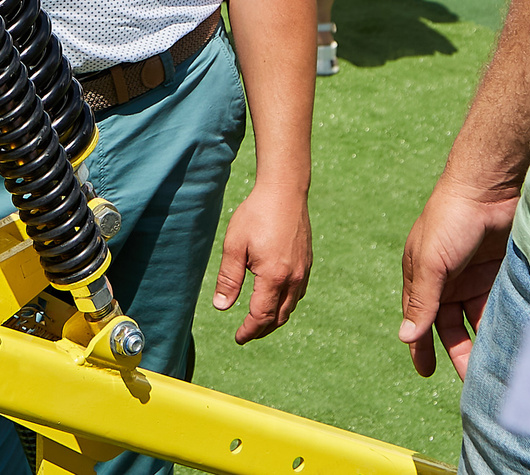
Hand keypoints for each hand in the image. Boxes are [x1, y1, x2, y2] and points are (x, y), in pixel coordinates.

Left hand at [210, 181, 310, 342]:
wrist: (285, 190)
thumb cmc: (256, 214)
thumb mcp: (235, 245)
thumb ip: (229, 279)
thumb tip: (221, 307)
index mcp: (274, 277)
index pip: (261, 316)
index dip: (249, 331)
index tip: (238, 338)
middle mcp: (293, 278)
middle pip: (279, 317)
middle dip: (263, 330)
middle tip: (247, 334)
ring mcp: (303, 270)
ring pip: (291, 306)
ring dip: (276, 318)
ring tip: (260, 321)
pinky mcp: (307, 262)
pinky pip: (299, 293)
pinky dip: (287, 303)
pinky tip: (276, 299)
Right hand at [397, 179, 516, 378]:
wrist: (489, 185)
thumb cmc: (451, 218)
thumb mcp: (431, 262)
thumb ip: (422, 301)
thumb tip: (406, 337)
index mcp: (422, 276)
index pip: (419, 319)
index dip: (421, 346)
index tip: (425, 373)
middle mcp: (447, 279)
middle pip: (451, 325)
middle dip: (460, 351)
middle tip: (471, 380)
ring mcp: (474, 276)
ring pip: (477, 319)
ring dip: (483, 341)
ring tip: (494, 366)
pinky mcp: (498, 272)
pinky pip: (498, 305)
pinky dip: (501, 323)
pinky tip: (509, 340)